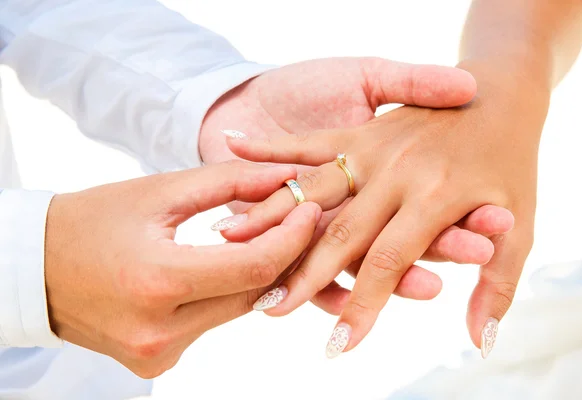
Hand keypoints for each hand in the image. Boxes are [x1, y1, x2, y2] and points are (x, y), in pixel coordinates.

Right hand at [44, 161, 320, 377]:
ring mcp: (158, 354)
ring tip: (271, 236)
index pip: (254, 267)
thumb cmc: (90, 221)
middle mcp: (159, 331)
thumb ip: (229, 183)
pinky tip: (231, 265)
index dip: (292, 237)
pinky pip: (212, 324)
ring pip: (237, 311)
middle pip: (253, 293)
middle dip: (284, 255)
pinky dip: (228, 294)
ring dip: (259, 275)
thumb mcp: (158, 192)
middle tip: (300, 220)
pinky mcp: (157, 362)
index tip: (310, 208)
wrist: (32, 270)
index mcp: (156, 282)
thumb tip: (286, 177)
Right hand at [223, 69, 545, 356]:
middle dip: (302, 273)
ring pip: (312, 190)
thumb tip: (480, 342)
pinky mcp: (359, 130)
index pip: (389, 262)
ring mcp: (374, 148)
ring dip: (271, 218)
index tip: (337, 346)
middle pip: (339, 231)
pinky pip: (309, 140)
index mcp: (436, 196)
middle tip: (268, 308)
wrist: (502, 93)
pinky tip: (231, 147)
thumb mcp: (523, 226)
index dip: (362, 307)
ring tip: (230, 244)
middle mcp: (396, 173)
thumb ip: (499, 284)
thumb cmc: (512, 162)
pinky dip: (270, 145)